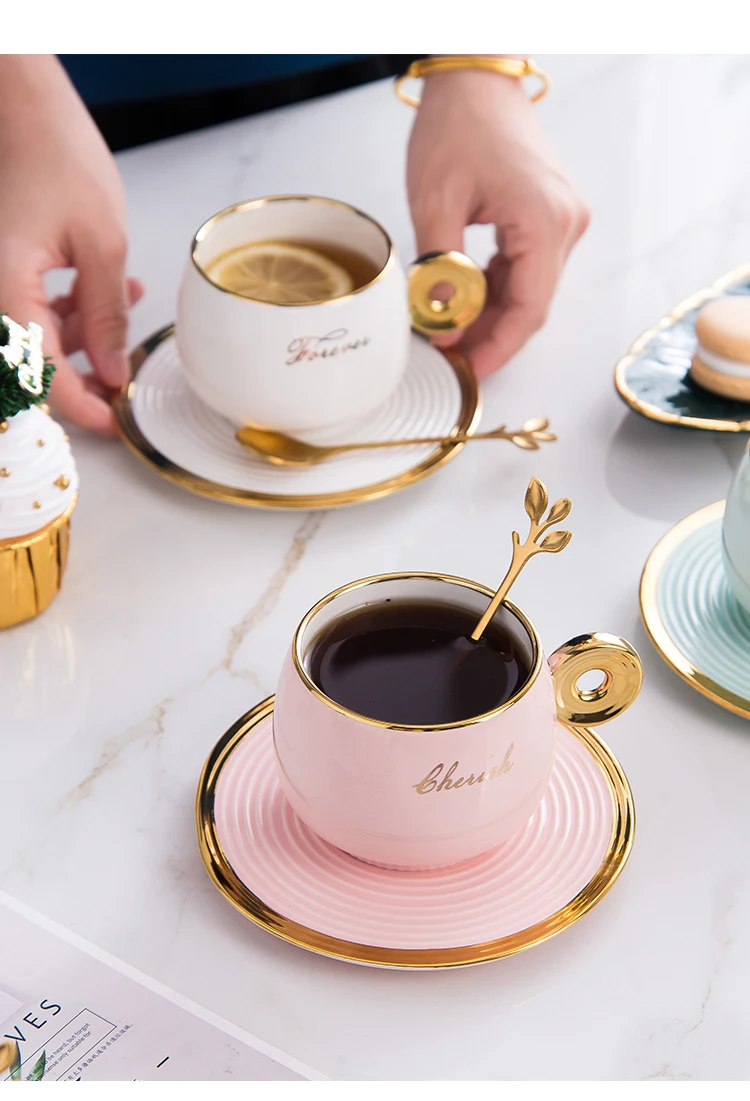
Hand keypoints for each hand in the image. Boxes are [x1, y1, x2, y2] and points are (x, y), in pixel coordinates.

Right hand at [0, 56, 143, 434]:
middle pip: (35, 364)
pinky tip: (113, 291)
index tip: (112, 421)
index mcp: (6, 286)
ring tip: (129, 299)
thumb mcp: (101, 242)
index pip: (38, 374)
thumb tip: (111, 371)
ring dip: (88, 335)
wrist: (25, 109)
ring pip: (40, 338)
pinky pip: (37, 310)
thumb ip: (106, 314)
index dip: (77, 405)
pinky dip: (75, 310)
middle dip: (85, 374)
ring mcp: (0, 282)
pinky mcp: (8, 272)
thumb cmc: (56, 156)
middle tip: (127, 373)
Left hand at [406, 66, 588, 377]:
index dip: (498, 346)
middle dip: (489, 335)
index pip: (530, 308)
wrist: (476, 80)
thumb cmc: (458, 125)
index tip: (468, 369)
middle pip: (531, 304)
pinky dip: (495, 290)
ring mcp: (562, 221)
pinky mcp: (549, 218)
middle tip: (447, 355)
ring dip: (489, 315)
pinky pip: (525, 269)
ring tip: (447, 331)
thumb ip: (439, 268)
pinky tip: (462, 301)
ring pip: (528, 290)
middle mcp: (565, 224)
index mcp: (545, 220)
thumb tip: (439, 324)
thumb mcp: (435, 200)